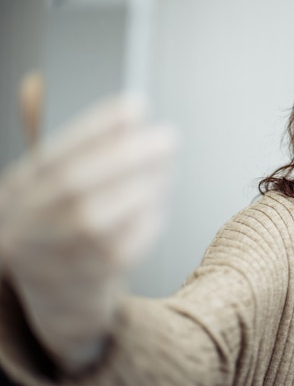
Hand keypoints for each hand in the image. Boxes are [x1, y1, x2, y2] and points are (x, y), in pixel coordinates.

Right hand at [0, 92, 177, 372]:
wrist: (56, 299)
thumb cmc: (62, 230)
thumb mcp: (51, 188)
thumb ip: (74, 148)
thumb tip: (93, 101)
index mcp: (19, 192)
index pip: (53, 153)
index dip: (96, 127)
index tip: (136, 106)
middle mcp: (27, 225)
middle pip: (74, 185)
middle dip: (127, 155)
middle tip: (168, 138)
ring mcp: (52, 258)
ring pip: (98, 219)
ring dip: (143, 188)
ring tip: (169, 171)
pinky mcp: (84, 284)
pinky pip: (121, 251)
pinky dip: (146, 223)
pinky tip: (159, 207)